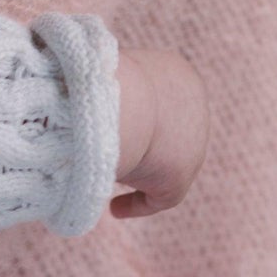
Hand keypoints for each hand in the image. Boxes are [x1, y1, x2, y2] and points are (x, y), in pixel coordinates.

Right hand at [110, 47, 209, 219]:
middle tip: (108, 148)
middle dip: (142, 141)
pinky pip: (158, 197)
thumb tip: (79, 91)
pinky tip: (115, 208)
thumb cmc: (102, 77)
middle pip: (165, 131)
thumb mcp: (106, 68)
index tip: (116, 122)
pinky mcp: (179, 179)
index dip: (139, 111)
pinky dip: (137, 203)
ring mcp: (194, 147)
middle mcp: (196, 110)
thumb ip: (103, 80)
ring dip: (136, 169)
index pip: (161, 98)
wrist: (121, 104)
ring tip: (102, 172)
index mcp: (181, 76)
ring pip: (160, 162)